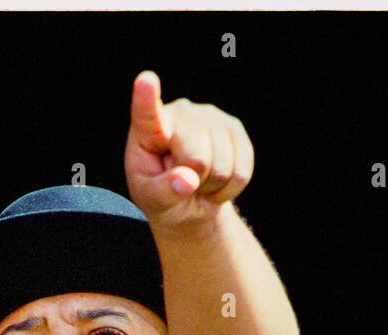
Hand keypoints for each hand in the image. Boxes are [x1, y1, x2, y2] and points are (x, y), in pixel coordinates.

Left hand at [124, 69, 254, 232]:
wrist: (188, 199)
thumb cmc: (162, 195)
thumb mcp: (153, 201)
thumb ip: (163, 192)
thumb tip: (187, 180)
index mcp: (148, 130)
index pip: (147, 115)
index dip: (147, 98)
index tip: (145, 80)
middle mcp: (180, 114)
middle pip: (197, 158)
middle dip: (195, 180)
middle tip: (184, 182)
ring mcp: (209, 117)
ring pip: (223, 167)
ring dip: (213, 185)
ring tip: (199, 181)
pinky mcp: (234, 128)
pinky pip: (241, 171)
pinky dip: (230, 187)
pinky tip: (216, 180)